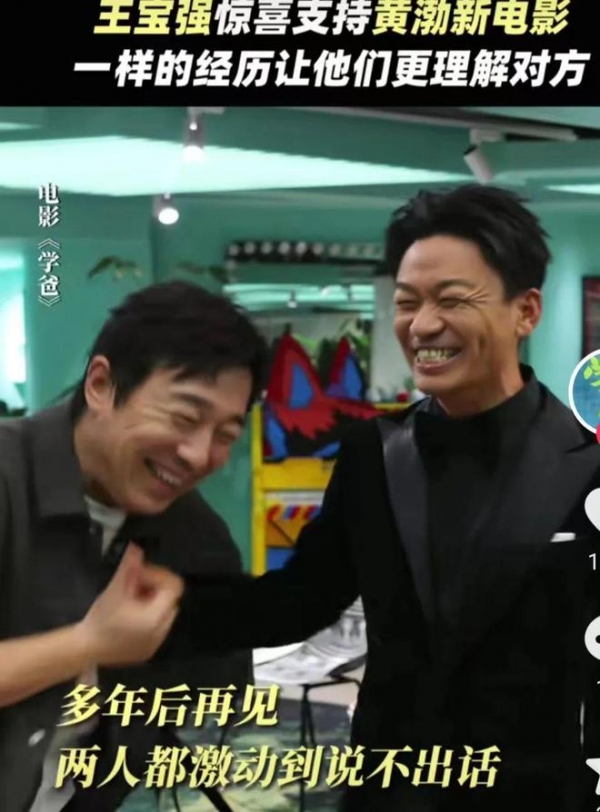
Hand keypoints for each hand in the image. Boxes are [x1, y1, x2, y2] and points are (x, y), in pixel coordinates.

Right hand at [78, 543, 183, 665]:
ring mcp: (157, 643)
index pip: (173, 586)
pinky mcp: (149, 650)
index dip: (157, 575)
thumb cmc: (99, 620)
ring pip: (164, 611)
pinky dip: (148, 616)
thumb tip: (136, 547)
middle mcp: (162, 632)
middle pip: (169, 598)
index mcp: (156, 618)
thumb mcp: (114, 590)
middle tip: (130, 586)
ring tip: (127, 600)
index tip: (137, 575)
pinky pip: (158, 626)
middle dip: (152, 587)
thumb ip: (128, 568)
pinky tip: (128, 616)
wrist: (85, 650)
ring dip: (150, 601)